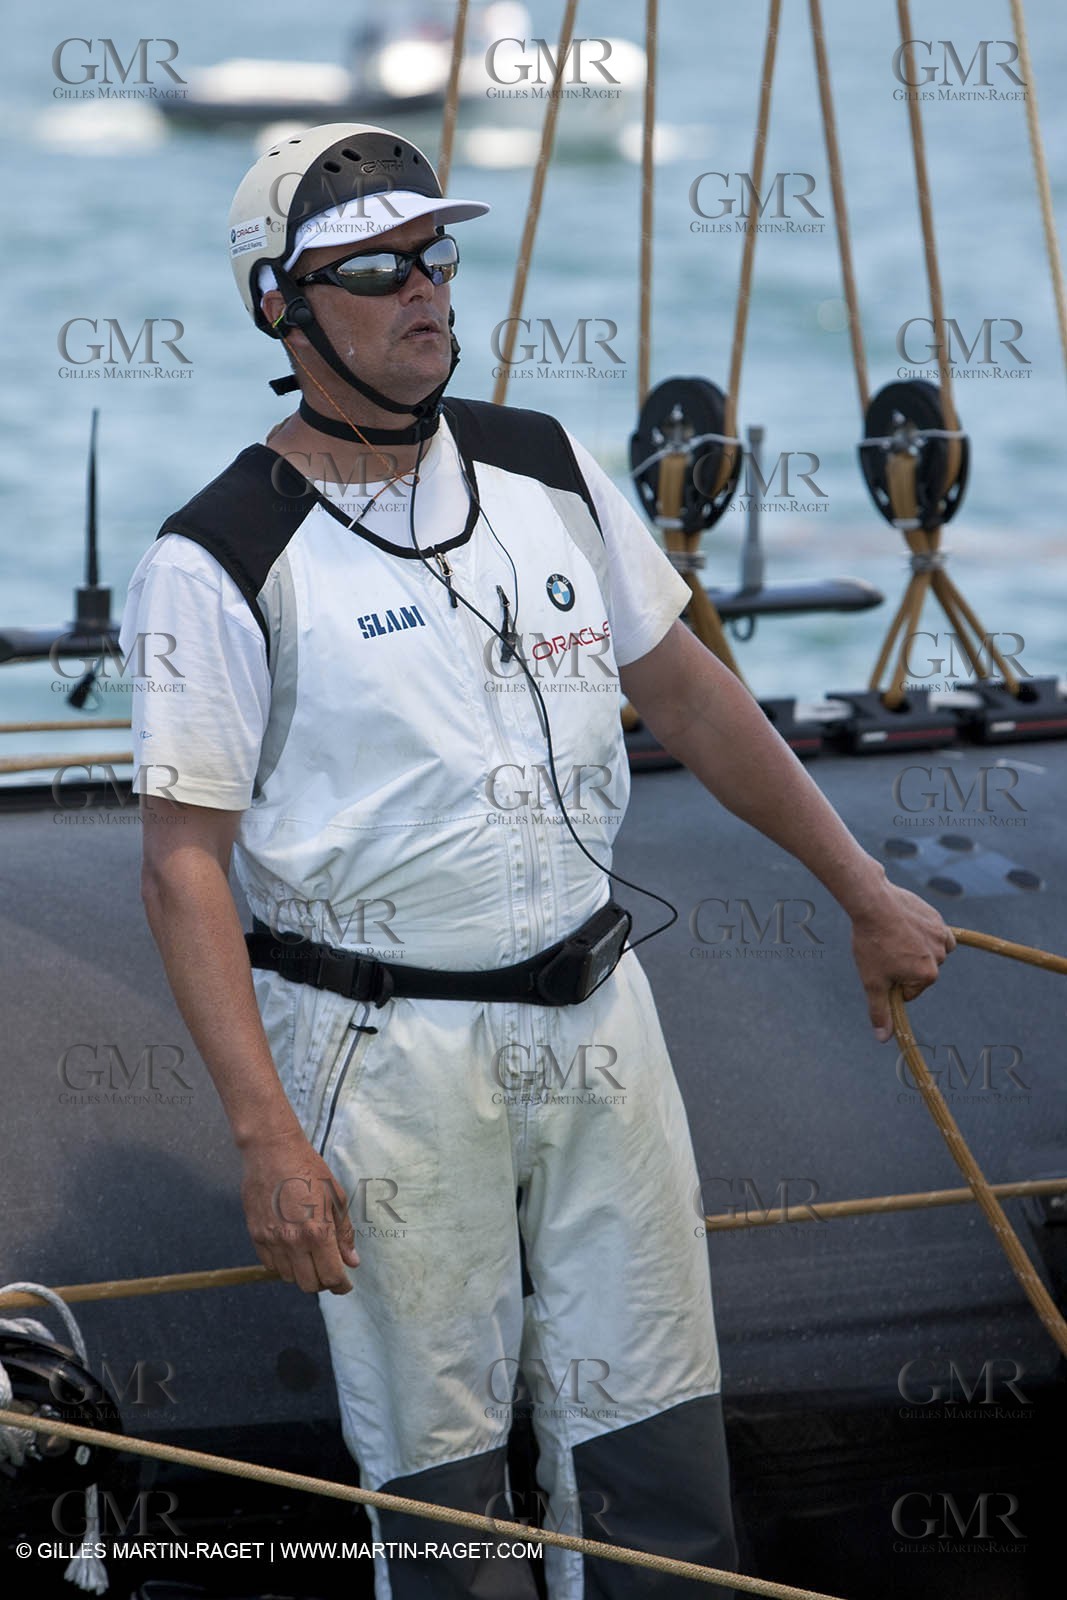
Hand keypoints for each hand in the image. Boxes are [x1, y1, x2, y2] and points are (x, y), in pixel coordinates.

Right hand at [240, 1130, 359, 1293]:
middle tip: (329, 1269)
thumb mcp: (336, 1197)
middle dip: (323, 1282)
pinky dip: (282, 1264)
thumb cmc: (309, 1170)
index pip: (331, 1276)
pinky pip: (270, 1265)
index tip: (345, 1285)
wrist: (272, 1151)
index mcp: (318, 1233)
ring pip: (288, 1277)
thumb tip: (352, 1261)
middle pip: (309, 1284)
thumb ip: (344, 1233)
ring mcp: (271, 1241)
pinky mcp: (256, 1236)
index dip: (341, 1285)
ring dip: (302, 1273)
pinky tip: (290, 1249)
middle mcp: (293, 1242)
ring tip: (310, 1257)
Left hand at [849, 883, 955, 1042]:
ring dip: (914, 949)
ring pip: (928, 953)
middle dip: (903, 965)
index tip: (880, 965)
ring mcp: (941, 936)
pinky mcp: (937, 919)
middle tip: (884, 949)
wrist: (872, 902)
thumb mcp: (872, 981)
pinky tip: (904, 927)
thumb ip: (880, 1011)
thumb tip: (883, 1038)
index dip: (891, 981)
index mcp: (927, 976)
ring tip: (893, 938)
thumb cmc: (872, 943)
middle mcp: (940, 957)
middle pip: (920, 972)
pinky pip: (934, 933)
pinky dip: (922, 933)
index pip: (909, 991)